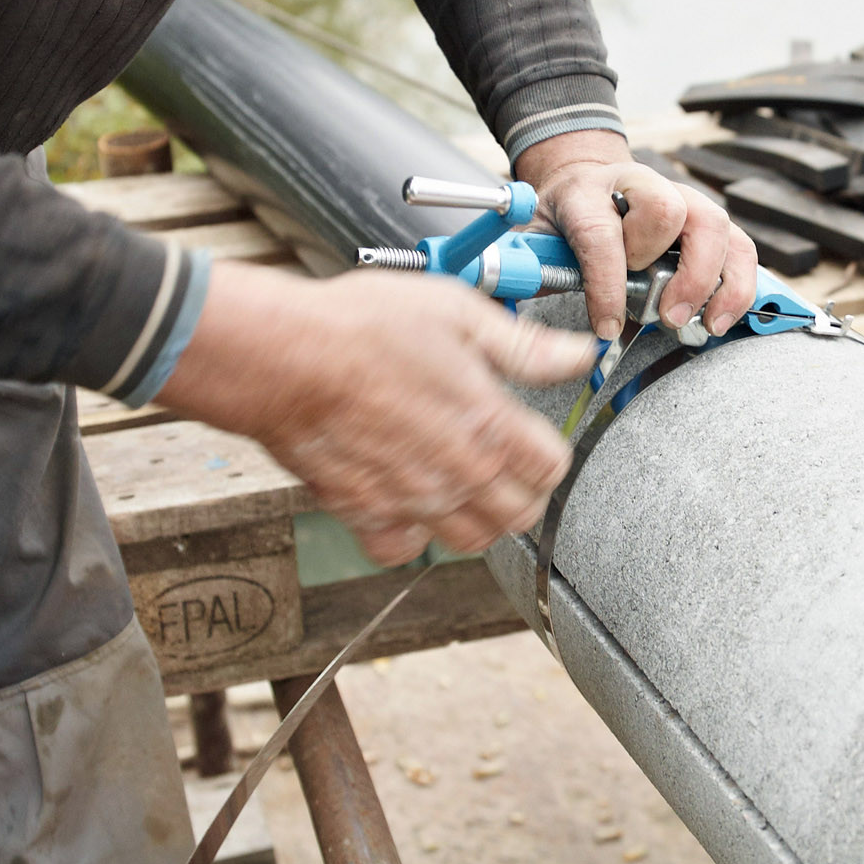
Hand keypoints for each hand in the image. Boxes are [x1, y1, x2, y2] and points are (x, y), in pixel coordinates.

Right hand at [158, 260, 596, 565]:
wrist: (282, 356)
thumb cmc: (362, 326)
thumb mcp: (458, 313)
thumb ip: (525, 346)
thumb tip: (582, 354)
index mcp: (488, 422)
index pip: (552, 466)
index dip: (552, 449)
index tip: (537, 434)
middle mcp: (457, 473)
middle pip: (520, 513)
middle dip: (526, 490)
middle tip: (510, 463)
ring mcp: (411, 499)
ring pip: (471, 540)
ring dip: (480, 518)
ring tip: (468, 484)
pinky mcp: (363, 512)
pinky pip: (403, 550)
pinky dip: (413, 536)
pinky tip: (412, 501)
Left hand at [514, 131, 759, 342]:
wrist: (587, 180)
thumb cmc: (564, 218)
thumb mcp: (534, 237)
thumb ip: (535, 268)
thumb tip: (529, 301)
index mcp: (586, 192)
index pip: (600, 233)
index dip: (606, 284)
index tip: (606, 328)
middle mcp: (638, 186)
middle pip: (668, 211)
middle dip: (668, 268)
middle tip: (663, 315)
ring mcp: (679, 198)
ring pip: (714, 224)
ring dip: (712, 280)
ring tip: (701, 322)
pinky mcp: (707, 219)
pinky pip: (739, 245)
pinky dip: (737, 284)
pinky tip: (721, 316)